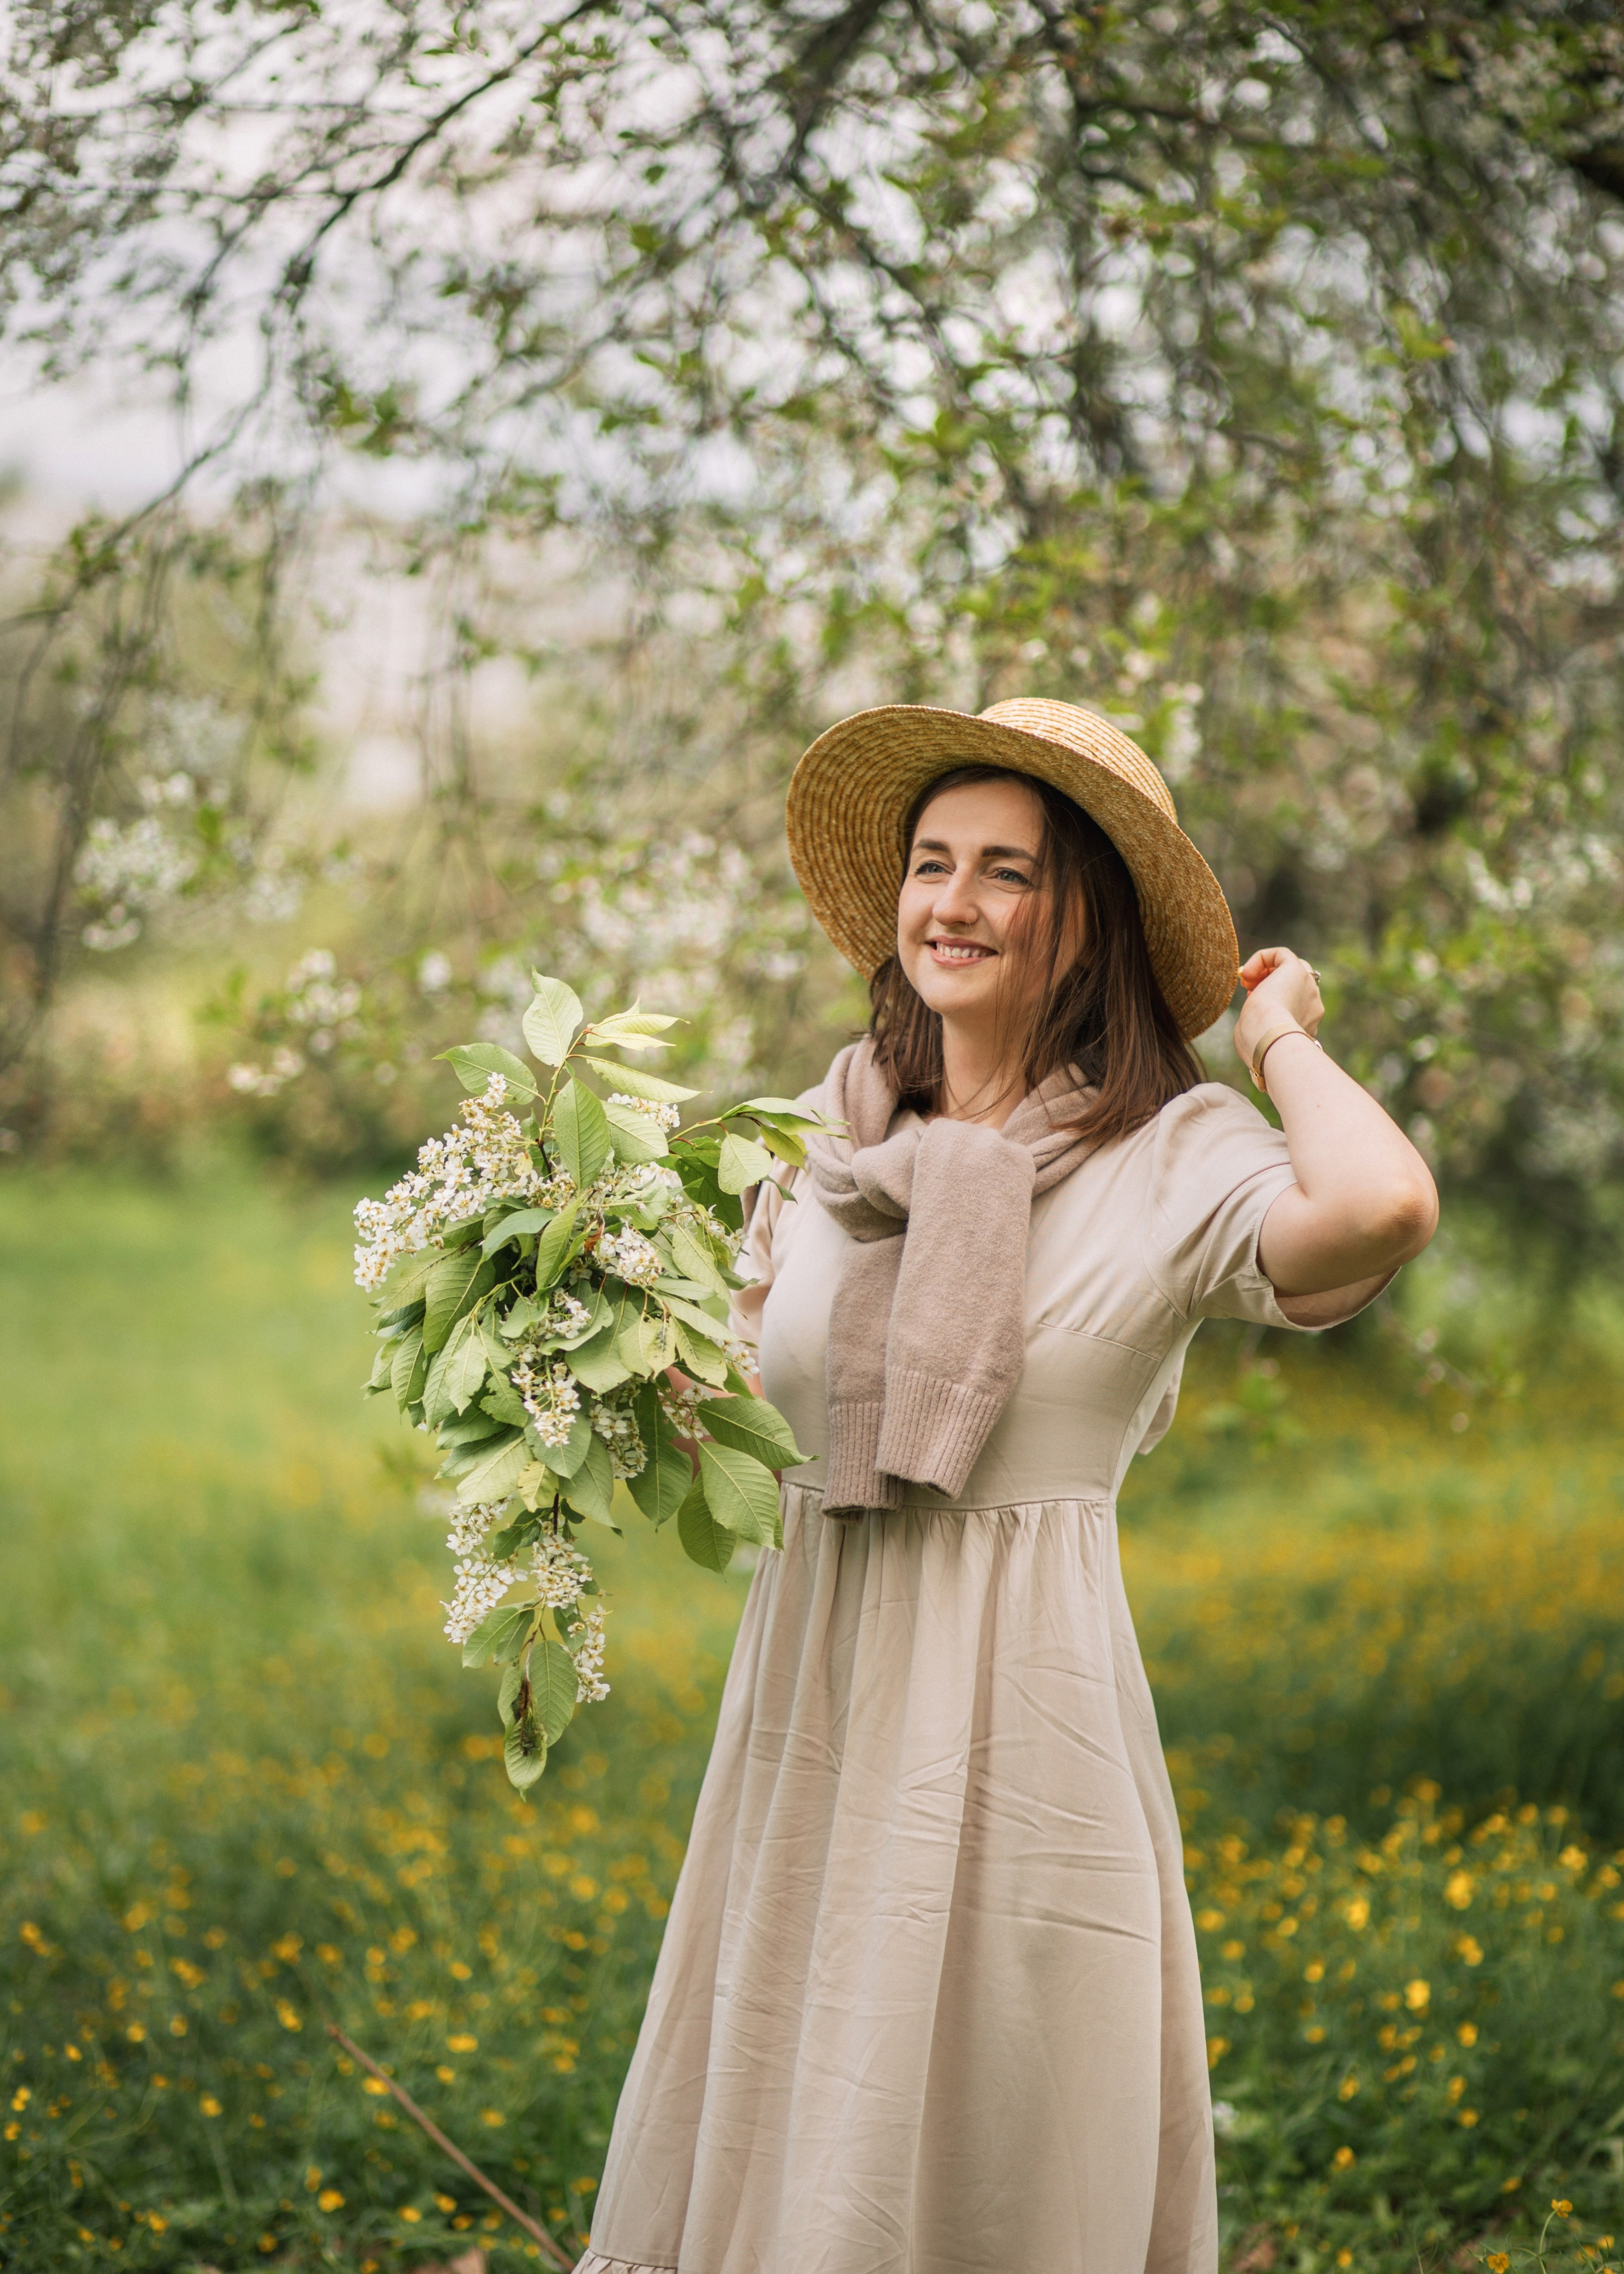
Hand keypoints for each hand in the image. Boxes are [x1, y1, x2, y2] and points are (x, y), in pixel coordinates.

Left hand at [1233, 947, 1323, 1077]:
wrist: (1269, 1040)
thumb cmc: (1259, 1045)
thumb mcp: (1259, 1040)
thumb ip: (1260, 1030)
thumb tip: (1250, 1027)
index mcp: (1307, 1024)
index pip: (1294, 1002)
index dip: (1272, 997)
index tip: (1251, 1002)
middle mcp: (1313, 1005)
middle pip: (1295, 982)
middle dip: (1271, 982)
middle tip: (1249, 990)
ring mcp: (1308, 986)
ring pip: (1290, 967)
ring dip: (1266, 970)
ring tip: (1246, 981)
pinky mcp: (1297, 970)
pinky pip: (1281, 954)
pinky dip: (1262, 957)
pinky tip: (1247, 972)